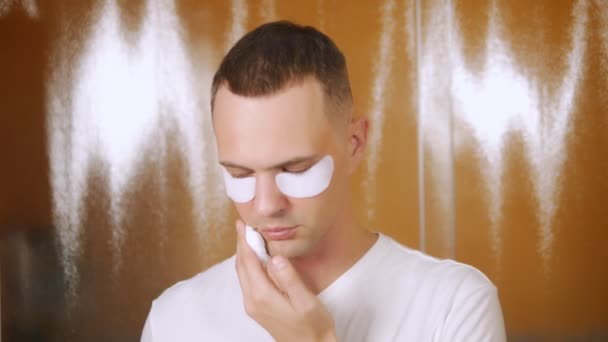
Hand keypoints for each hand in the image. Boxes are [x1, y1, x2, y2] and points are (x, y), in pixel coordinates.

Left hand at [235, 220, 336, 341]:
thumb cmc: (313, 326)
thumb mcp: (306, 301)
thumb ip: (289, 279)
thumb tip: (276, 257)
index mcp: (262, 295)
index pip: (248, 261)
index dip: (244, 240)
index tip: (243, 223)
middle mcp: (252, 300)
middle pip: (241, 266)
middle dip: (241, 244)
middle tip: (244, 225)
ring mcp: (252, 306)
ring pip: (243, 274)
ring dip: (244, 254)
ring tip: (249, 237)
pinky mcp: (257, 308)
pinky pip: (247, 281)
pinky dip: (249, 265)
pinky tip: (257, 259)